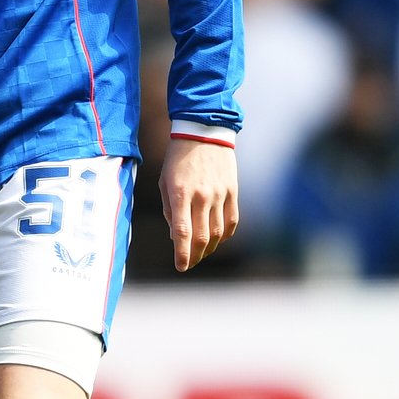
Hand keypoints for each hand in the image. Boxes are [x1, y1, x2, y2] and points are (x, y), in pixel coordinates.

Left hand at [159, 137, 238, 271]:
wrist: (203, 131)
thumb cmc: (177, 158)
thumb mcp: (165, 181)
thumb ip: (170, 210)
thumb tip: (176, 236)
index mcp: (181, 193)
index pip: (183, 232)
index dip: (182, 254)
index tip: (180, 266)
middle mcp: (202, 196)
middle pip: (202, 237)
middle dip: (195, 256)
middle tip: (189, 262)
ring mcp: (220, 194)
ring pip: (218, 233)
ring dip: (209, 248)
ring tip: (201, 253)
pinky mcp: (232, 191)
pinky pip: (232, 221)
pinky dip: (225, 235)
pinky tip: (218, 239)